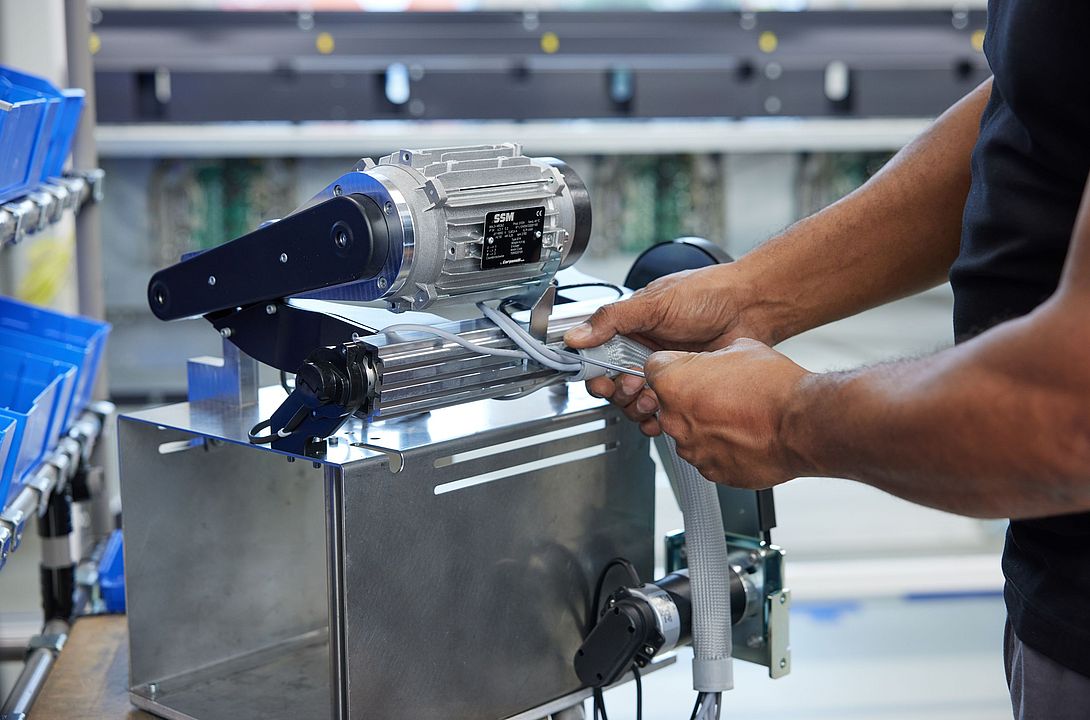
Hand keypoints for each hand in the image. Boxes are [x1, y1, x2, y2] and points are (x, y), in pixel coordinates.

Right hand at [563, 264, 770, 423]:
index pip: (598, 357)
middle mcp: (644, 352)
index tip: (599, 380)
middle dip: (617, 392)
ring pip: (636, 401)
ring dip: (636, 407)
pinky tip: (662, 415)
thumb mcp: (654, 302)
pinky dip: (658, 418)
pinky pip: (663, 410)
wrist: (750, 306)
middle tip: (631, 386)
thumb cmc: (707, 294)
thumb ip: (613, 320)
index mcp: (631, 329)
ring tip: (650, 400)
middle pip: (614, 385)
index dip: (594, 373)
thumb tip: (577, 335)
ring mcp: (665, 372)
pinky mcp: (686, 388)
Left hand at [644, 339, 812, 489]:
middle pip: (669, 404)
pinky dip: (721, 447)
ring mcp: (692, 449)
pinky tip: (744, 436)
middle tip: (720, 393)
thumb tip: (711, 362)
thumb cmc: (774, 388)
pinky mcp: (711, 471)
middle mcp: (675, 420)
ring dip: (706, 424)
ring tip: (738, 416)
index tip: (686, 368)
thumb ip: (712, 358)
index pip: (653, 369)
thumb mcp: (740, 349)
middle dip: (689, 397)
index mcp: (673, 384)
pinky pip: (708, 456)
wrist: (802, 425)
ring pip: (689, 432)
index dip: (673, 365)